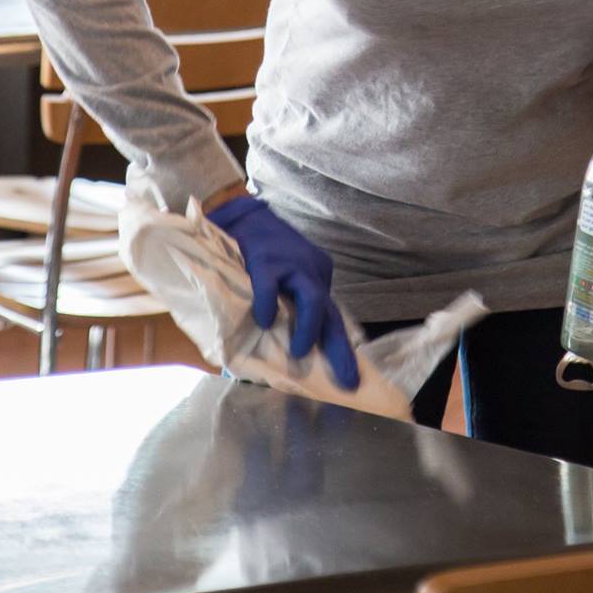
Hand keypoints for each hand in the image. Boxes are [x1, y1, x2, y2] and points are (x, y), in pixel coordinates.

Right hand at [206, 194, 359, 389]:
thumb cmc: (257, 253)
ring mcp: (291, 263)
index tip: (352, 379)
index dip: (342, 349)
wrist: (240, 213)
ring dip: (309, 329)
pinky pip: (270, 286)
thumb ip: (287, 308)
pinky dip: (267, 305)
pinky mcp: (266, 257)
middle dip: (340, 350)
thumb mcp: (281, 280)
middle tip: (346, 379)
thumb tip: (285, 351)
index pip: (334, 318)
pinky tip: (262, 320)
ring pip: (312, 298)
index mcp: (316, 278)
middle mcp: (311, 271)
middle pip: (332, 314)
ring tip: (300, 352)